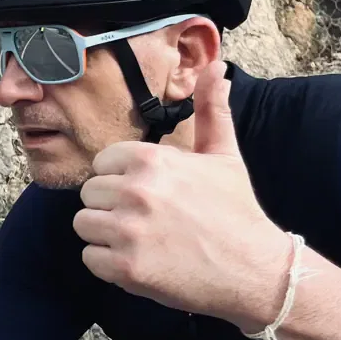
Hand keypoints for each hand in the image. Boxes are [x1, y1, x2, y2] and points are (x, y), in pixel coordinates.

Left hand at [73, 60, 289, 330]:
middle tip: (149, 220)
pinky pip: (90, 258)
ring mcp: (128, 231)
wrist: (256, 271)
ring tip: (144, 240)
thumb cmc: (237, 211)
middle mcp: (135, 191)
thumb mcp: (224, 156)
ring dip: (107, 235)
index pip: (102, 163)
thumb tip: (216, 68)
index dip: (122, 179)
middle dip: (112, 207)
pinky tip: (142, 261)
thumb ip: (211, 111)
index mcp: (151, 160)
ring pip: (84, 225)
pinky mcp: (126, 268)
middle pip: (89, 194)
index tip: (148, 193)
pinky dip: (110, 264)